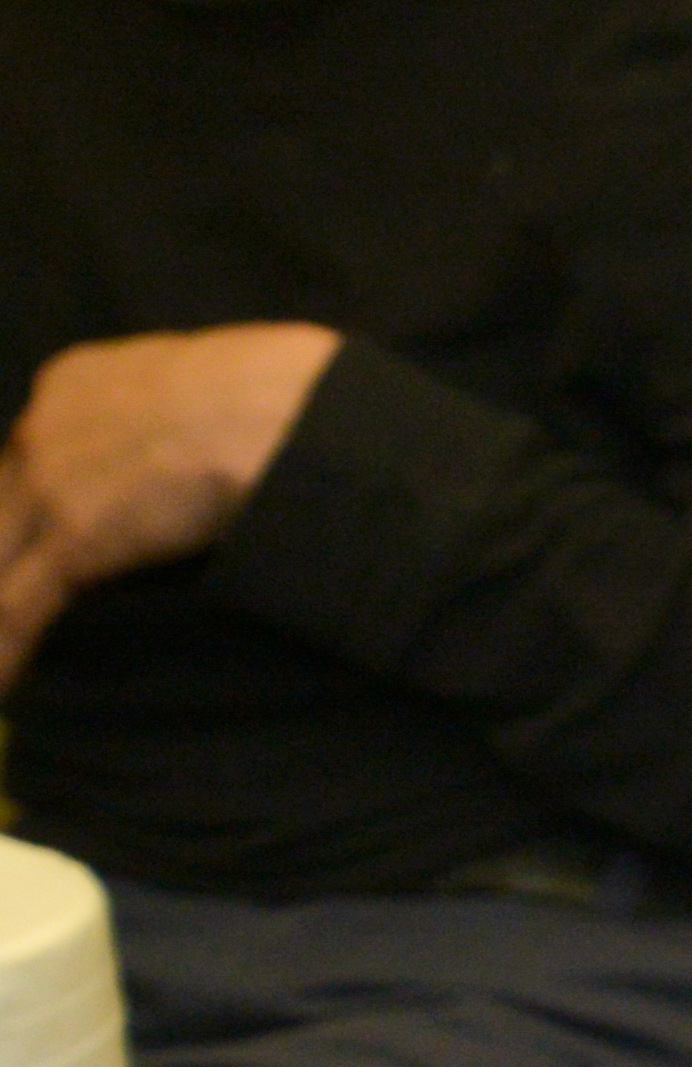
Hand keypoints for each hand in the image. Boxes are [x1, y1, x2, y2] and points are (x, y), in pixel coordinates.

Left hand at [0, 325, 340, 687]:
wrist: (288, 409)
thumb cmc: (284, 386)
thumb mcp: (205, 378)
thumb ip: (174, 412)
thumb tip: (197, 445)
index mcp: (77, 381)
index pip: (33, 453)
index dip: (39, 503)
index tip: (46, 534)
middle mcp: (44, 426)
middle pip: (4, 507)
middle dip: (13, 551)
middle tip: (24, 589)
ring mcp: (51, 483)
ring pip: (2, 562)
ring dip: (7, 603)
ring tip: (9, 653)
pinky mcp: (74, 539)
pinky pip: (16, 606)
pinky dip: (7, 651)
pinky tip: (4, 688)